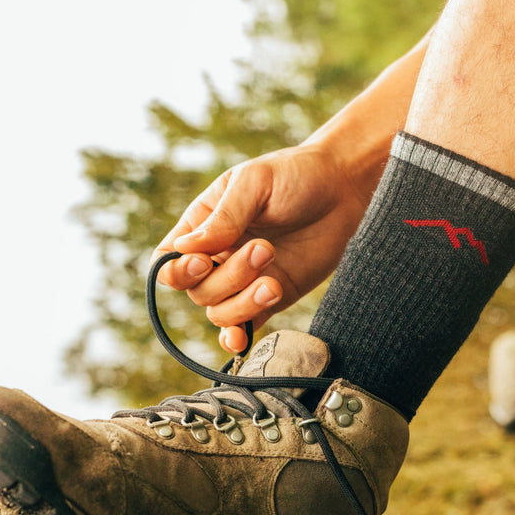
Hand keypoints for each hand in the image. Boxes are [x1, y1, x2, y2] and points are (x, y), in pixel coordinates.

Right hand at [152, 142, 370, 352]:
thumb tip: (183, 250)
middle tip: (265, 248)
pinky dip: (238, 337)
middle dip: (229, 277)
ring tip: (273, 280)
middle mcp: (219, 256)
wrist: (345, 190)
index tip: (205, 261)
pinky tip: (241, 339)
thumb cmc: (296, 175)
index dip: (179, 272)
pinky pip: (246, 326)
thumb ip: (223, 218)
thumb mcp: (254, 183)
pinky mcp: (271, 297)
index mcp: (204, 225)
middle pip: (198, 291)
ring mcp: (245, 281)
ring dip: (242, 302)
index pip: (169, 262)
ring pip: (220, 313)